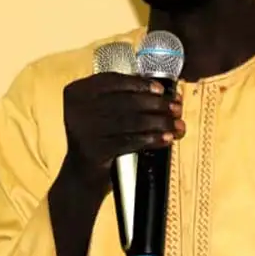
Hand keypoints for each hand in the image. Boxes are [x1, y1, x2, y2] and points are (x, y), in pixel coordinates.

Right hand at [61, 72, 184, 181]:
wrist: (81, 175)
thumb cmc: (98, 138)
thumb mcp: (102, 112)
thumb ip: (124, 98)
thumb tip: (165, 94)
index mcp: (78, 92)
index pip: (112, 80)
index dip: (139, 83)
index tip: (161, 89)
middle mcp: (77, 108)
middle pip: (125, 101)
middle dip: (156, 104)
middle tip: (176, 107)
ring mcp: (84, 130)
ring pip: (131, 121)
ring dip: (159, 122)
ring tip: (177, 124)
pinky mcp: (94, 150)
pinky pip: (130, 141)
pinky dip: (152, 139)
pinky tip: (166, 138)